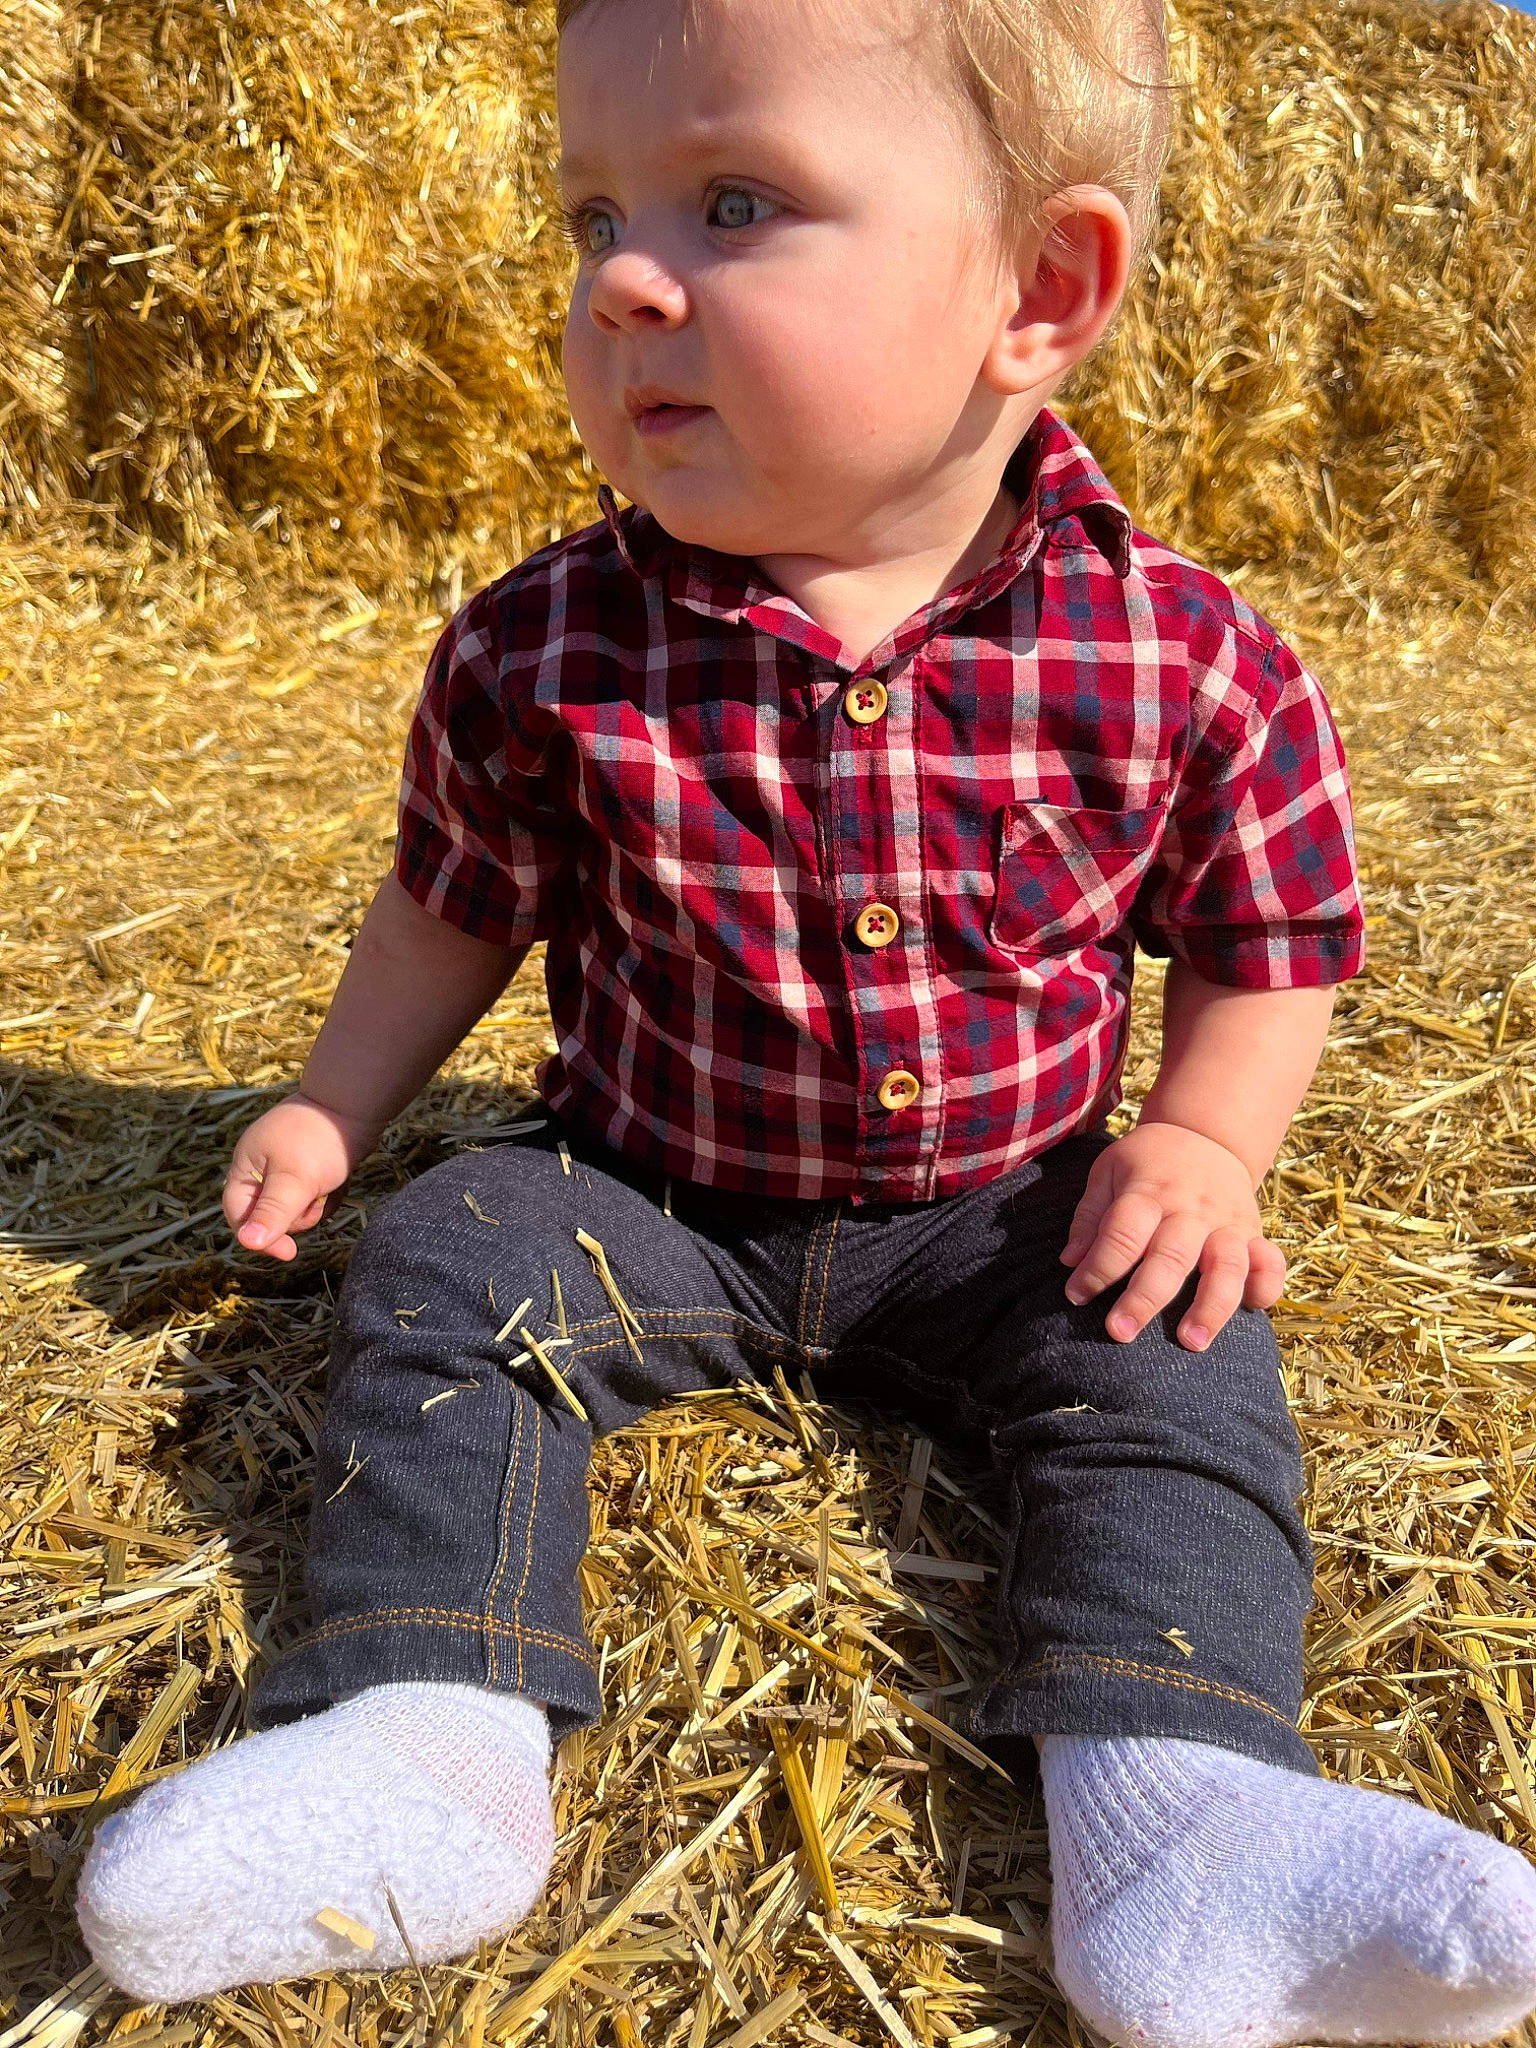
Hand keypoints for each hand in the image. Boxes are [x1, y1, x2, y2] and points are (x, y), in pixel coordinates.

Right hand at [222, 1094, 377, 1260]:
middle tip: (315, 1198)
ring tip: (328, 1184)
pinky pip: (313, 1200)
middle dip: (295, 1215)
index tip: (288, 1253)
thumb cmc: (320, 1139)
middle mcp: (261, 1170)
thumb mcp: (294, 1179)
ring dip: (314, 1206)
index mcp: (245, 1167)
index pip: (238, 1215)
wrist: (356, 1105)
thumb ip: (272, 1212)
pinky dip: (327, 1196)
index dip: (258, 1238)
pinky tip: (338, 1181)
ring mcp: (286, 1170)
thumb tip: (247, 1243)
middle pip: (268, 1217)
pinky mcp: (310, 1171)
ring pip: (294, 1211)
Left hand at [1060, 1122, 1286, 1349]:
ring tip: (1191, 1342)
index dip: (1096, 1268)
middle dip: (1144, 1299)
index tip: (1076, 1296)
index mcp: (1148, 1192)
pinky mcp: (1254, 1232)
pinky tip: (1253, 1309)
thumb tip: (1070, 1262)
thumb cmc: (1147, 1162)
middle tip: (1120, 1332)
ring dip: (1210, 1307)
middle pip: (1170, 1257)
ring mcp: (1227, 1222)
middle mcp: (1190, 1210)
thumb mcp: (1109, 1172)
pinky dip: (1266, 1286)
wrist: (1205, 1134)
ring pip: (1225, 1267)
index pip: (1122, 1234)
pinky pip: (1269, 1262)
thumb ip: (1090, 1217)